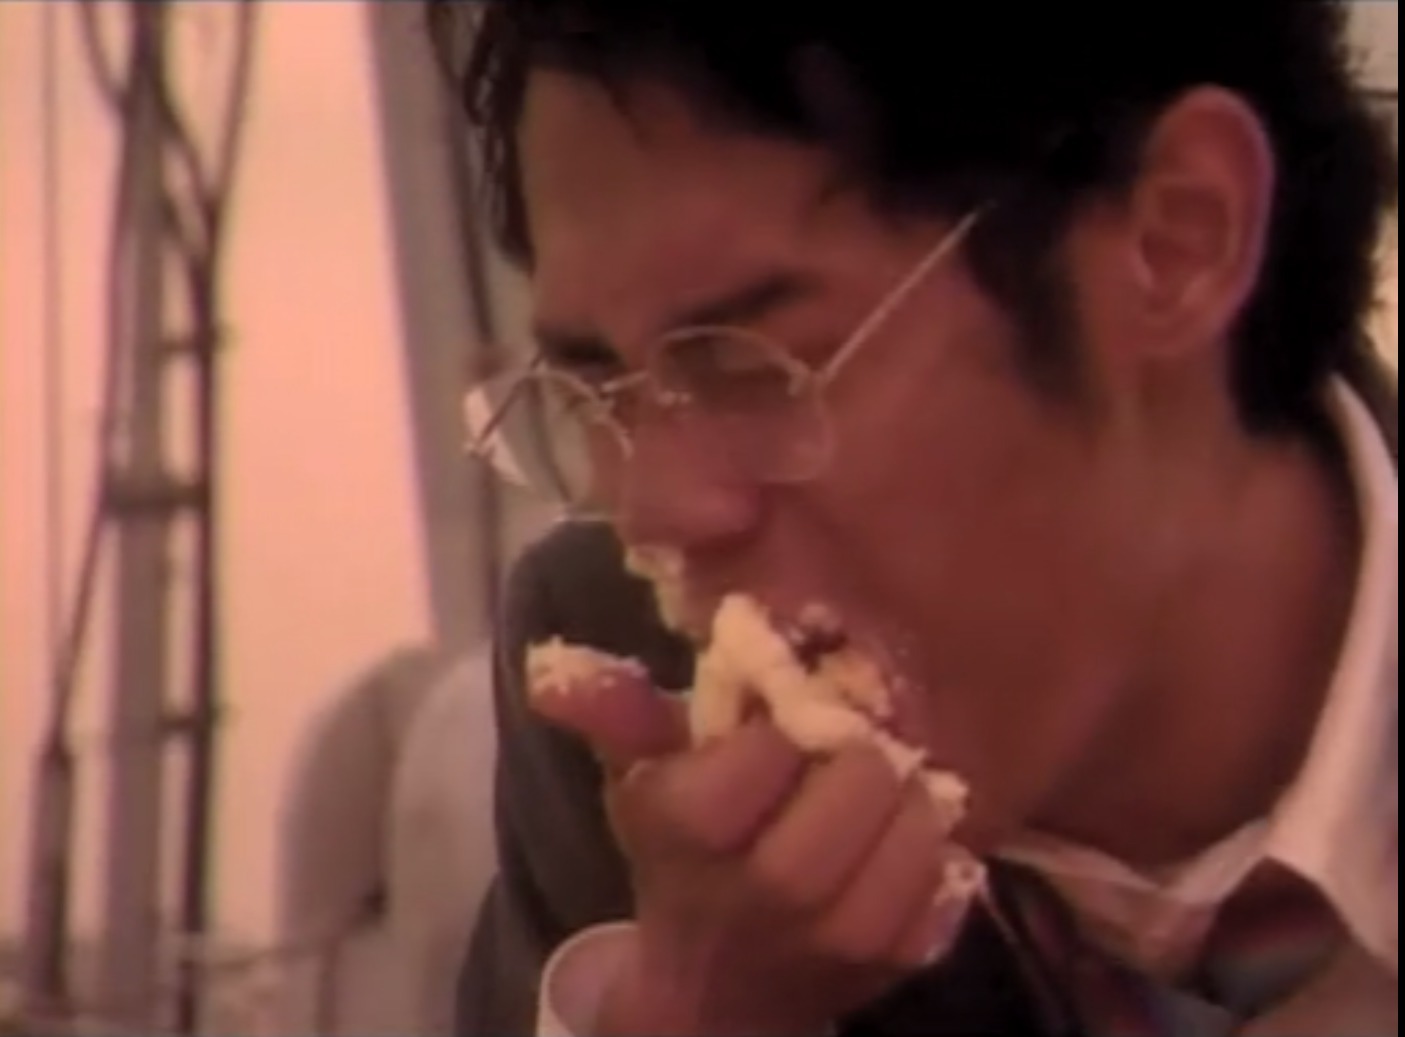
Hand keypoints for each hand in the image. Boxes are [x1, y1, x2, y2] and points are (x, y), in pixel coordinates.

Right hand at [534, 666, 974, 1036]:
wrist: (720, 986)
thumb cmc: (682, 857)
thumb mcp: (641, 778)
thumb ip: (617, 713)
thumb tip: (551, 669)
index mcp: (688, 835)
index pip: (759, 758)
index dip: (782, 727)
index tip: (786, 717)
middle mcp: (761, 896)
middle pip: (840, 805)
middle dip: (856, 755)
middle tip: (853, 737)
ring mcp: (833, 941)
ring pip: (902, 846)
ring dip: (907, 796)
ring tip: (889, 775)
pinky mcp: (894, 964)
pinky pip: (941, 890)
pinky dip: (933, 847)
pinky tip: (905, 827)